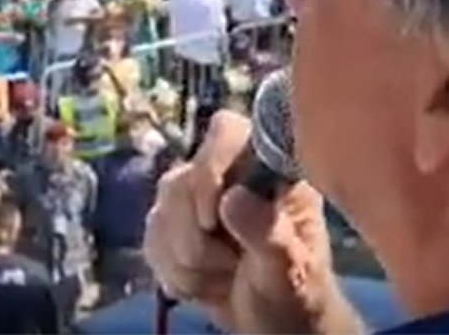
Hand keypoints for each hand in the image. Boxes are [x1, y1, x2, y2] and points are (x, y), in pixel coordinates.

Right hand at [143, 110, 343, 333]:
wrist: (275, 326)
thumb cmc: (297, 294)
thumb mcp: (291, 271)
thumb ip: (268, 234)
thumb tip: (233, 198)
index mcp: (268, 168)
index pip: (226, 132)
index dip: (209, 169)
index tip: (213, 219)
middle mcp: (228, 172)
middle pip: (182, 181)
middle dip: (198, 238)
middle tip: (231, 265)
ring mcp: (197, 197)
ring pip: (161, 212)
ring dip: (188, 261)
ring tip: (223, 278)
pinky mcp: (174, 224)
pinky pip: (152, 238)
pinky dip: (173, 271)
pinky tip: (203, 283)